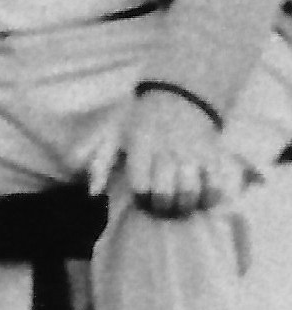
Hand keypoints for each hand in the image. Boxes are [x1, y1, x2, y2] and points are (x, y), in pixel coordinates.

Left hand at [89, 86, 257, 219]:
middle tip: (161, 211)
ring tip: (179, 208)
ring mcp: (193, 153)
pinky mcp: (214, 155)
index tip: (142, 202)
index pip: (140, 184)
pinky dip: (210, 198)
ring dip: (184, 207)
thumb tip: (92, 192)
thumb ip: (99, 162)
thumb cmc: (139, 121)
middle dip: (161, 208)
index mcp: (140, 144)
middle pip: (164, 193)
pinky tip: (202, 201)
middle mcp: (167, 149)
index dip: (141, 200)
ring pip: (190, 192)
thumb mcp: (113, 133)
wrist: (178, 98)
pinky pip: (216, 184)